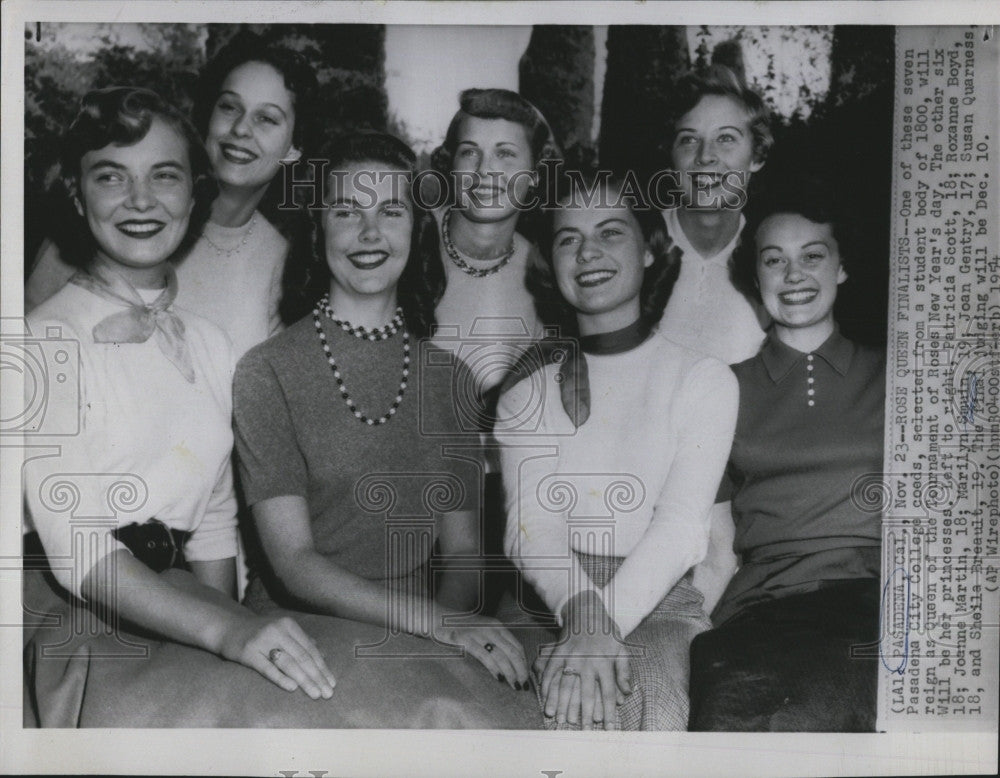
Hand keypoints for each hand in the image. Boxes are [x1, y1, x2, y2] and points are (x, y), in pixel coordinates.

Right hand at [217, 612, 335, 699]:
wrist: (228, 627)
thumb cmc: (260, 632)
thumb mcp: (282, 631)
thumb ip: (301, 641)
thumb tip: (323, 655)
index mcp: (289, 625)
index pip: (310, 650)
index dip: (323, 667)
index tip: (332, 683)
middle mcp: (277, 630)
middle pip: (302, 657)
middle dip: (317, 677)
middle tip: (328, 694)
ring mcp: (262, 641)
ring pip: (288, 663)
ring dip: (304, 680)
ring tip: (315, 694)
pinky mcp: (247, 652)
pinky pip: (267, 668)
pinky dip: (281, 678)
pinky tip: (292, 688)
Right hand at [436, 614, 529, 690]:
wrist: (438, 618)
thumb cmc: (461, 629)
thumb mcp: (482, 631)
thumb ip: (495, 642)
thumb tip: (510, 664)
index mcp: (497, 626)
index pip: (517, 646)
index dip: (524, 663)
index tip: (526, 677)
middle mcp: (490, 628)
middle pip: (512, 652)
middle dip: (520, 670)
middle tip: (523, 685)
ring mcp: (478, 633)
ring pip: (501, 655)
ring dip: (510, 672)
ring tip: (514, 685)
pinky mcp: (465, 639)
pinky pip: (484, 655)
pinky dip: (493, 667)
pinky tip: (498, 677)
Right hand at [535, 591, 631, 729]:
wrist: (587, 611)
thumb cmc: (607, 633)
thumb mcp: (622, 648)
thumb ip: (625, 671)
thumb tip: (628, 692)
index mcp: (605, 662)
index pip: (608, 692)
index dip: (609, 711)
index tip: (608, 728)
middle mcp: (588, 661)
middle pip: (586, 692)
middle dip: (585, 714)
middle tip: (583, 731)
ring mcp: (571, 657)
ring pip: (565, 684)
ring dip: (561, 702)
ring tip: (558, 719)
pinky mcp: (558, 652)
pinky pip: (550, 670)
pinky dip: (546, 684)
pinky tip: (544, 697)